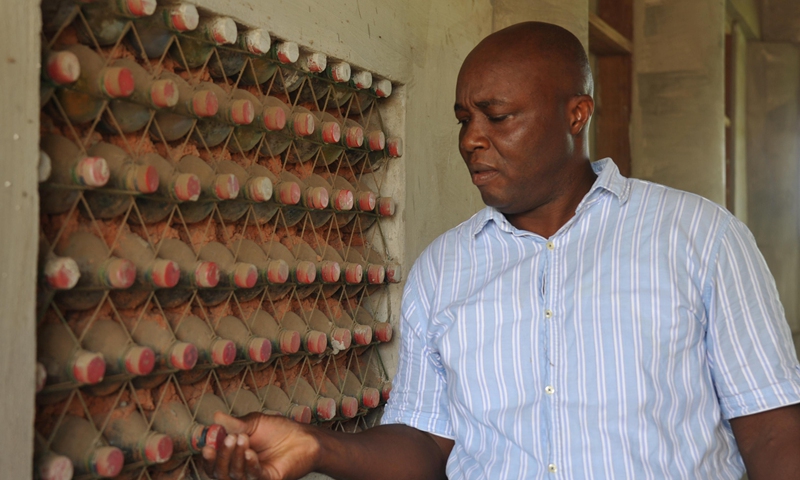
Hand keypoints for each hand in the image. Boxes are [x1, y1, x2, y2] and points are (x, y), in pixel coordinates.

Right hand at [201, 412, 319, 479]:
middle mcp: (240, 470)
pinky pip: (254, 476)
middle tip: (230, 438)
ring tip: (243, 438)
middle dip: (222, 456)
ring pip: (234, 475)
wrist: (303, 437)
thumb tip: (215, 417)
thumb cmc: (278, 430)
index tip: (207, 446)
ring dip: (235, 457)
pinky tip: (251, 453)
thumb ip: (235, 424)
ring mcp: (253, 477)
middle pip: (219, 473)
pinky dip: (250, 465)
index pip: (212, 464)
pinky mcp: (268, 479)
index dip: (208, 458)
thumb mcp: (254, 423)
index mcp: (232, 457)